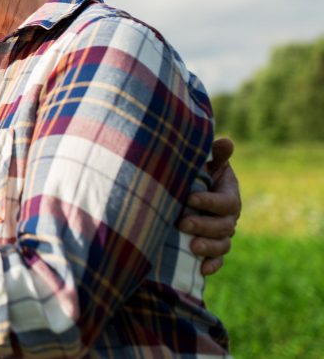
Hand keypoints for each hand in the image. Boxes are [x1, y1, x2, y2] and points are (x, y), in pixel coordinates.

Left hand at [180, 137, 240, 275]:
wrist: (183, 189)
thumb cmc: (193, 171)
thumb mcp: (203, 161)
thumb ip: (215, 154)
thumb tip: (227, 142)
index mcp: (228, 195)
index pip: (226, 202)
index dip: (210, 202)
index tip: (189, 198)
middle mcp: (228, 217)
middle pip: (224, 226)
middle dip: (204, 226)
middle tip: (182, 223)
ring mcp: (221, 234)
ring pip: (222, 245)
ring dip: (209, 248)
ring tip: (192, 247)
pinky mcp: (211, 248)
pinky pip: (217, 260)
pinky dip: (212, 266)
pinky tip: (202, 270)